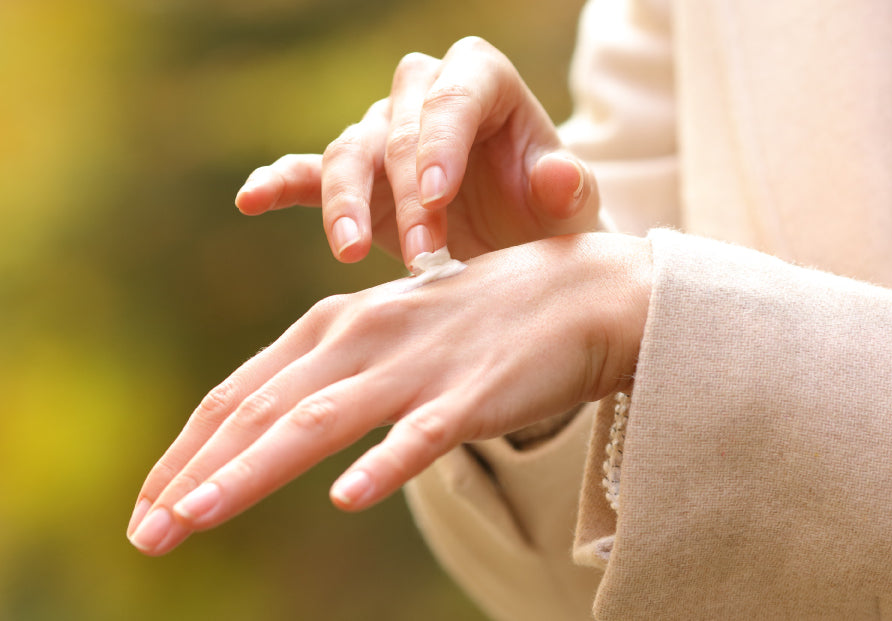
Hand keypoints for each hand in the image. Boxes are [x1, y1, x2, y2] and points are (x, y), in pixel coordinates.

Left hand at [126, 233, 649, 555]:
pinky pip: (424, 434)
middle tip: (146, 535)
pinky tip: (349, 496)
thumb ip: (337, 374)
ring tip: (192, 520)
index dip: (188, 448)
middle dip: (194, 472)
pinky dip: (384, 462)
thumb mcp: (392, 338)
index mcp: (338, 325)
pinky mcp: (474, 392)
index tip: (149, 503)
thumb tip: (278, 427)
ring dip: (249, 471)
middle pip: (261, 408)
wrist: (581, 294)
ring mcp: (418, 365)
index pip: (241, 389)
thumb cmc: (483, 322)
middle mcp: (363, 338)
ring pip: (319, 421)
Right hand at [234, 37, 598, 268]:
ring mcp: (384, 137)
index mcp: (485, 84)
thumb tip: (555, 174)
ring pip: (350, 150)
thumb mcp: (573, 211)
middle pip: (398, 127)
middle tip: (426, 256)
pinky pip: (308, 173)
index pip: (456, 94)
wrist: (521, 255)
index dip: (442, 141)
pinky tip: (252, 200)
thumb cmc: (551, 224)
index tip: (439, 197)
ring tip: (351, 253)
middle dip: (408, 194)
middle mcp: (426, 99)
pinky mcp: (355, 180)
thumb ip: (568, 189)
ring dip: (347, 202)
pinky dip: (280, 184)